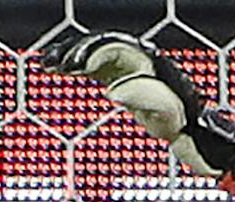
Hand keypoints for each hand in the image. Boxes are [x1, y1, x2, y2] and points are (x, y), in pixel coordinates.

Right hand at [39, 31, 234, 177]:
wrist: (187, 123)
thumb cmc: (179, 118)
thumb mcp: (164, 112)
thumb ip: (143, 101)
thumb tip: (115, 92)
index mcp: (146, 60)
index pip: (114, 49)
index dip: (91, 55)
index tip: (73, 67)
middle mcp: (135, 56)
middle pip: (99, 45)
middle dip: (74, 52)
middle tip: (53, 65)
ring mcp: (125, 64)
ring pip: (92, 52)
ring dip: (69, 56)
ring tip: (47, 64)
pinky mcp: (118, 74)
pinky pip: (92, 63)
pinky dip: (74, 66)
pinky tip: (57, 70)